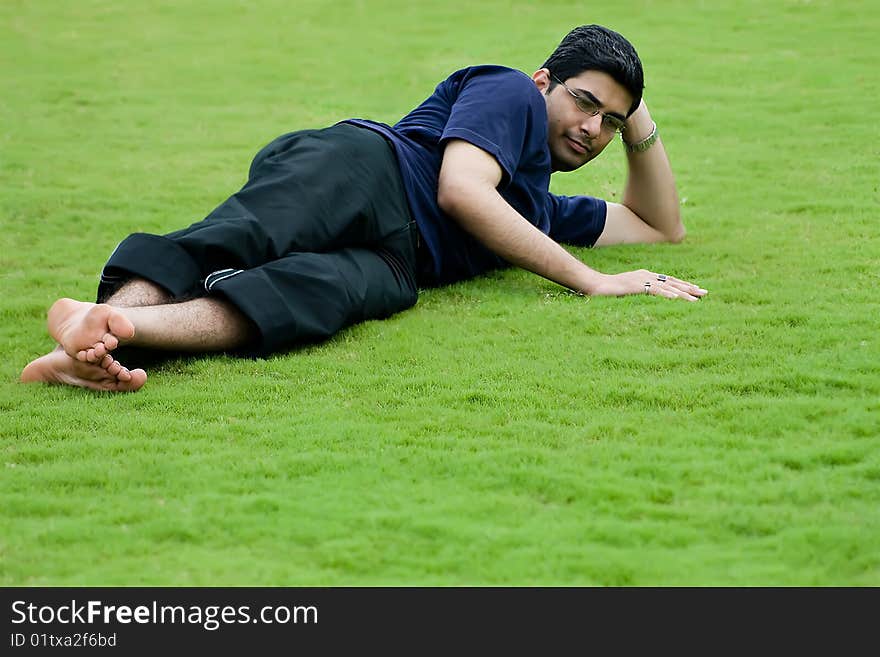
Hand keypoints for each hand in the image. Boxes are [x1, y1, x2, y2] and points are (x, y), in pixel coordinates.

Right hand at [590, 270, 706, 300]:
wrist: (594, 285)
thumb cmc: (606, 290)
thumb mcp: (626, 291)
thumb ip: (636, 293)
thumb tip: (645, 300)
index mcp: (645, 275)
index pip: (668, 280)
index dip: (683, 285)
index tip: (695, 290)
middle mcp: (646, 275)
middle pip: (672, 281)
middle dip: (689, 287)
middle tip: (705, 293)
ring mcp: (642, 279)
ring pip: (668, 286)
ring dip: (683, 292)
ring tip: (697, 297)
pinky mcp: (636, 286)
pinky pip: (656, 291)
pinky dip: (668, 294)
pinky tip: (678, 298)